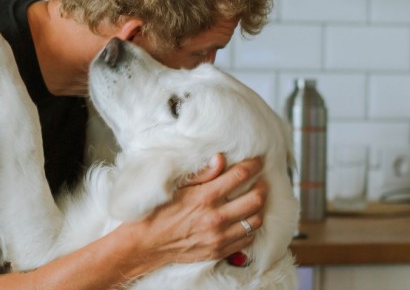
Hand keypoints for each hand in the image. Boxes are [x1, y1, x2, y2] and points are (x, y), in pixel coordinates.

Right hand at [130, 155, 266, 268]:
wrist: (147, 243)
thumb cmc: (159, 212)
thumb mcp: (177, 188)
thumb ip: (202, 175)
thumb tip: (220, 159)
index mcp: (206, 197)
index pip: (240, 176)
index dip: (253, 166)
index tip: (257, 162)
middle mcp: (216, 217)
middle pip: (256, 198)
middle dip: (262, 186)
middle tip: (260, 181)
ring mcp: (220, 236)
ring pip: (256, 220)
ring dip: (259, 208)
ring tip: (255, 200)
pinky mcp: (219, 250)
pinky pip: (247, 239)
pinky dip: (251, 228)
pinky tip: (245, 220)